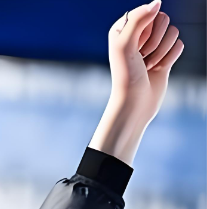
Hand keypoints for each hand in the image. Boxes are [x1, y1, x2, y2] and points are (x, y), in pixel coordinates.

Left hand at [89, 1, 183, 165]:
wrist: (134, 102)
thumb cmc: (126, 75)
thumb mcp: (125, 44)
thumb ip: (138, 19)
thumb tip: (158, 3)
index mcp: (123, 28)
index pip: (149, 12)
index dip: (145, 30)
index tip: (135, 47)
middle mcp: (138, 34)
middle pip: (164, 19)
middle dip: (155, 40)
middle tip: (142, 56)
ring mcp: (152, 45)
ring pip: (173, 32)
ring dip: (162, 51)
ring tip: (147, 65)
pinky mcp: (165, 55)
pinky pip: (179, 45)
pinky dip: (169, 58)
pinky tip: (157, 69)